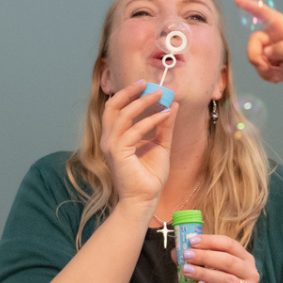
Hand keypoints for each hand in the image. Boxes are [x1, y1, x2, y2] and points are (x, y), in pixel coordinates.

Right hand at [100, 81, 178, 207]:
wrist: (145, 199)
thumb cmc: (150, 175)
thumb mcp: (161, 145)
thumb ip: (164, 125)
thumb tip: (172, 104)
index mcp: (116, 136)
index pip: (116, 108)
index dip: (129, 94)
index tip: (146, 84)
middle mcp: (110, 138)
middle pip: (113, 106)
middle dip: (129, 91)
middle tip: (147, 83)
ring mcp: (112, 145)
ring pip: (123, 114)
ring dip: (143, 102)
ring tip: (160, 95)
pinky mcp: (118, 152)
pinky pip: (134, 130)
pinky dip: (151, 120)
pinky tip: (165, 115)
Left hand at [177, 233, 259, 282]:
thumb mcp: (211, 276)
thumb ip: (197, 264)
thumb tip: (176, 252)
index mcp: (245, 259)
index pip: (229, 244)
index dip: (210, 241)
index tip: (192, 241)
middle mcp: (251, 272)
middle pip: (228, 260)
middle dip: (205, 256)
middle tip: (187, 256)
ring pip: (227, 279)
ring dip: (205, 274)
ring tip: (187, 271)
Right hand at [235, 0, 282, 82]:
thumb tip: (267, 52)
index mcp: (280, 27)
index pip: (265, 13)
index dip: (251, 6)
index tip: (237, 0)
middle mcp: (271, 36)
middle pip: (254, 42)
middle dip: (256, 57)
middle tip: (264, 68)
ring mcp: (268, 48)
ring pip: (255, 57)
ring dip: (264, 70)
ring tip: (279, 76)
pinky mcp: (267, 60)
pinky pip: (259, 68)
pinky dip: (267, 75)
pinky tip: (278, 77)